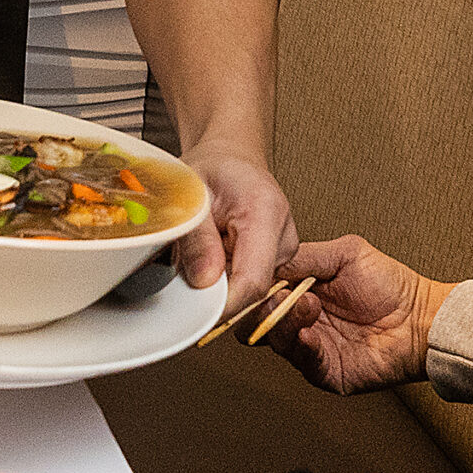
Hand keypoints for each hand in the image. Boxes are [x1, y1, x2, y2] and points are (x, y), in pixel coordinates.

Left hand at [178, 143, 296, 313]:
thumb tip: (204, 282)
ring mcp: (283, 251)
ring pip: (249, 292)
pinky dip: (226, 277)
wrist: (232, 158)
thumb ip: (197, 239)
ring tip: (206, 247)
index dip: (225, 306)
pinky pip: (248, 284)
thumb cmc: (214, 167)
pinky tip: (216, 253)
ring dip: (220, 282)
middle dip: (217, 292)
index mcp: (265, 213)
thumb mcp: (193, 194)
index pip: (253, 280)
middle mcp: (283, 235)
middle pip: (252, 291)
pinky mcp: (277, 260)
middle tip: (188, 264)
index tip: (197, 315)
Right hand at [264, 235, 452, 393]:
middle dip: (263, 306)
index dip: (258, 284)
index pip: (263, 291)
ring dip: (285, 322)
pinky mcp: (325, 371)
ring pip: (277, 340)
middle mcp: (301, 321)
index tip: (256, 275)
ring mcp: (311, 347)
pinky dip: (302, 347)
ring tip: (308, 307)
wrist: (422, 319)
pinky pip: (303, 361)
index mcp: (301, 292)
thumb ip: (306, 255)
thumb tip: (271, 261)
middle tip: (277, 294)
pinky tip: (307, 333)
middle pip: (260, 319)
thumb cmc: (392, 286)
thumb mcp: (346, 253)